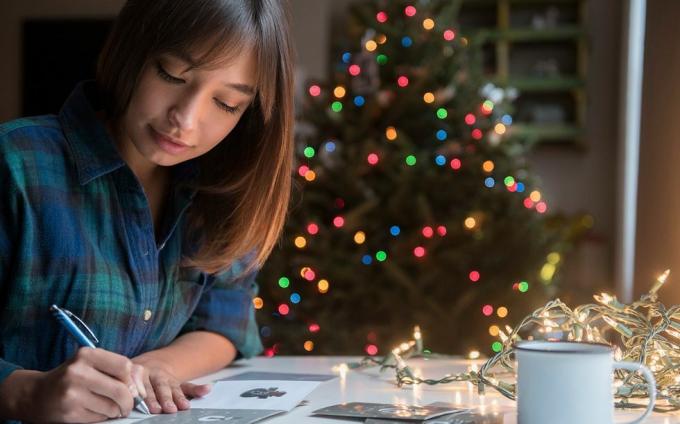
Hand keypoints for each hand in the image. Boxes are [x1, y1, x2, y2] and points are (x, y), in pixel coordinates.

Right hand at [1, 347, 145, 422]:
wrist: (36, 395)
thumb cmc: (72, 377)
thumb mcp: (91, 364)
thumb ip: (116, 369)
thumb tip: (139, 388)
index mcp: (86, 355)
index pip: (124, 366)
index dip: (133, 380)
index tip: (132, 388)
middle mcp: (78, 372)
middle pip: (121, 390)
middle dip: (129, 401)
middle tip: (127, 405)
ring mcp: (72, 394)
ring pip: (112, 407)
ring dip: (116, 411)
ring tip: (108, 407)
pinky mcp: (69, 413)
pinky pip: (100, 418)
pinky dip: (103, 417)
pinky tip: (94, 411)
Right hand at [132, 356, 210, 413]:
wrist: (146, 363)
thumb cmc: (162, 380)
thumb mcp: (177, 384)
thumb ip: (192, 389)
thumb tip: (209, 389)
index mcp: (167, 378)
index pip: (175, 389)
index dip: (179, 398)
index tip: (184, 407)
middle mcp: (154, 375)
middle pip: (161, 388)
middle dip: (165, 399)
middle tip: (168, 409)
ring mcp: (140, 375)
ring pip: (144, 387)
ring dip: (148, 398)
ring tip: (152, 409)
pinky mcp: (127, 376)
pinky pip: (127, 384)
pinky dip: (128, 389)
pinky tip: (129, 396)